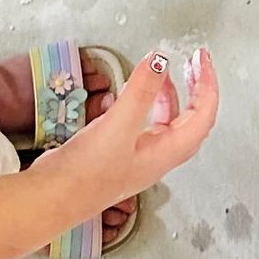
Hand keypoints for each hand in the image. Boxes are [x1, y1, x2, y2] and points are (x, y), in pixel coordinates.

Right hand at [31, 49, 219, 226]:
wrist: (52, 200)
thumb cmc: (85, 175)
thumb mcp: (118, 126)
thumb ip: (141, 91)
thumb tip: (160, 60)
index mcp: (166, 153)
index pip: (202, 115)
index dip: (207, 84)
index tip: (202, 58)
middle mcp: (156, 158)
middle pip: (190, 119)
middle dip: (196, 88)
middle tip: (195, 61)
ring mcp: (137, 157)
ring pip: (165, 122)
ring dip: (169, 94)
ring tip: (161, 71)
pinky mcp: (117, 155)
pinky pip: (141, 124)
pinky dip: (142, 103)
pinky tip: (128, 93)